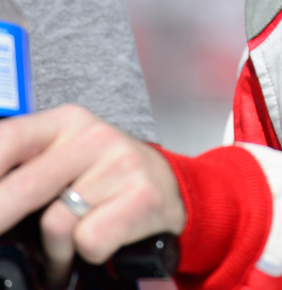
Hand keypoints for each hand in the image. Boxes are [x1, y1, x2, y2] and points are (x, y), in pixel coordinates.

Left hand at [0, 105, 184, 284]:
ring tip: (64, 250)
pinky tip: (95, 246)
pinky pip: (89, 239)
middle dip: (2, 219)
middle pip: (24, 187)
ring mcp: (121, 163)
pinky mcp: (142, 195)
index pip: (9, 139)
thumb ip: (24, 167)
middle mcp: (94, 136)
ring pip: (56, 222)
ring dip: (54, 250)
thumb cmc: (105, 179)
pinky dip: (86, 254)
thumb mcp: (63, 158)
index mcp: (65, 122)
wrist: (170, 188)